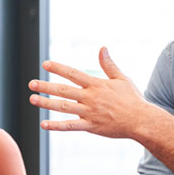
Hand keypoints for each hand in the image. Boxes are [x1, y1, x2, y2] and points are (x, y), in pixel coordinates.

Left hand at [28, 47, 146, 137]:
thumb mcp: (122, 79)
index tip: (45, 64)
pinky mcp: (91, 126)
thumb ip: (109, 65)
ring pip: (63, 107)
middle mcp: (91, 98)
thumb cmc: (133, 99)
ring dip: (46, 103)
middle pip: (64, 90)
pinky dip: (56, 126)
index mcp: (97, 85)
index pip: (74, 74)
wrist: (141, 120)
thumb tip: (102, 48)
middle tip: (32, 83)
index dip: (59, 68)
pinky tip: (44, 124)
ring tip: (33, 99)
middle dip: (46, 86)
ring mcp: (90, 113)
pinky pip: (70, 126)